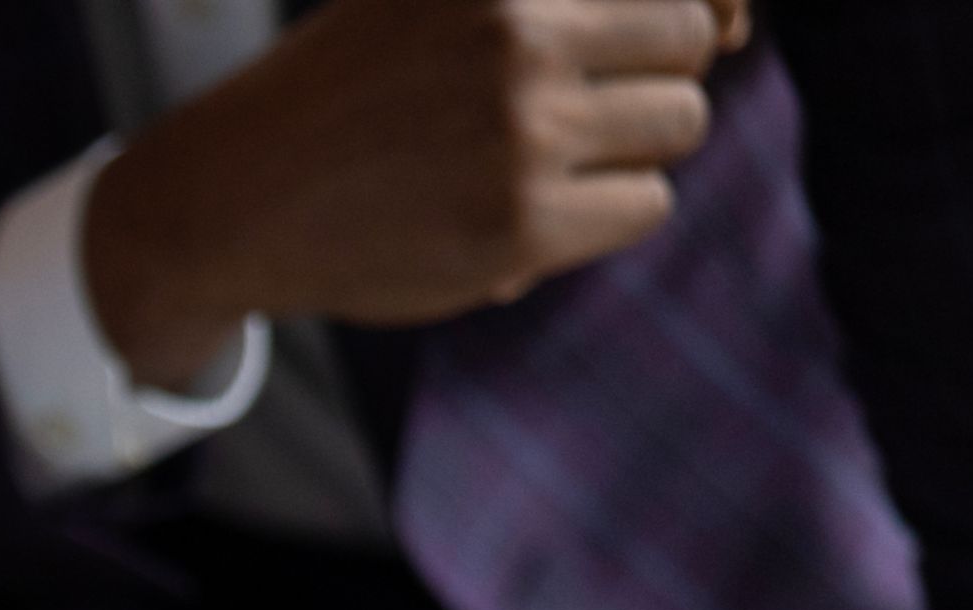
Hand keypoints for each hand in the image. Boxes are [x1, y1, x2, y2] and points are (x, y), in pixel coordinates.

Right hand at [82, 0, 735, 390]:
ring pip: (679, 125)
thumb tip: (736, 22)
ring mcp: (521, 130)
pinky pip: (646, 205)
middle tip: (573, 103)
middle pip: (690, 40)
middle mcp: (518, 31)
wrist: (236, 197)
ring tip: (544, 156)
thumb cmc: (353, 84)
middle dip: (649, 75)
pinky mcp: (519, 224)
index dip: (687, 10)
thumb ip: (564, 2)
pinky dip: (603, 211)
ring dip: (628, 145)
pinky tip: (530, 206)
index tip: (655, 37)